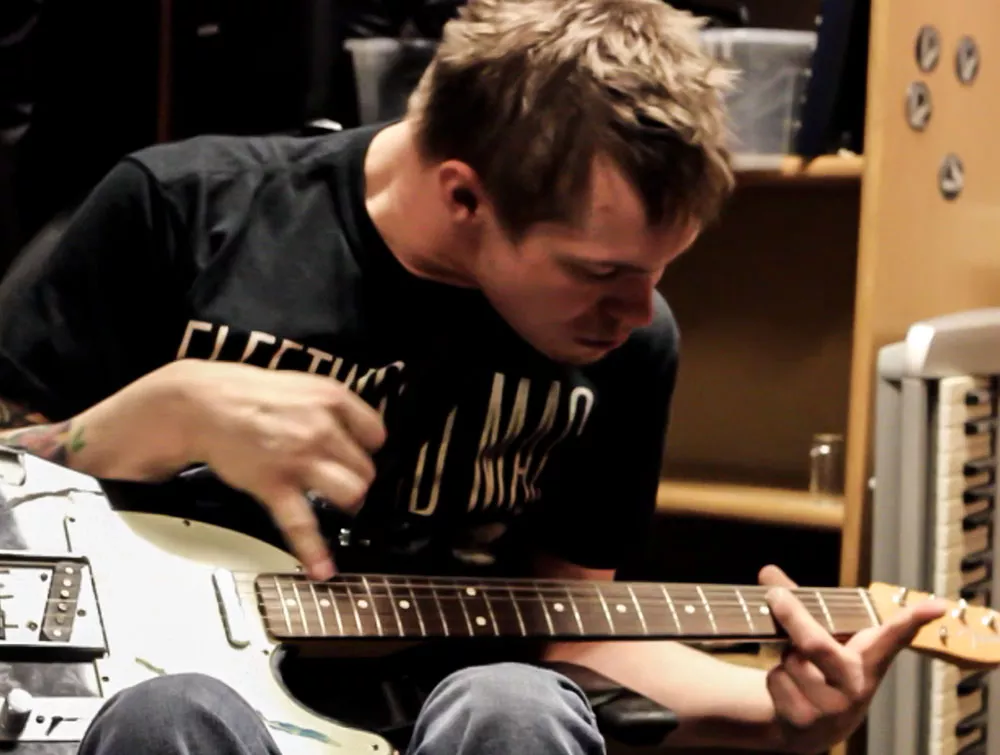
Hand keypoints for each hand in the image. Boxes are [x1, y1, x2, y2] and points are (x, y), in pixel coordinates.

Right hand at [172, 360, 386, 579]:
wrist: (203, 404)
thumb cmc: (250, 396)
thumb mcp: (304, 386)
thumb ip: (333, 409)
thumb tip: (355, 431)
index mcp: (331, 400)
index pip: (376, 434)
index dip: (368, 448)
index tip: (361, 453)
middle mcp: (321, 429)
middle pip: (366, 468)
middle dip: (357, 478)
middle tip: (342, 480)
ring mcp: (299, 459)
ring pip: (351, 493)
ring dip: (348, 503)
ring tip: (336, 503)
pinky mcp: (274, 485)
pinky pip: (301, 523)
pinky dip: (313, 550)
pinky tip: (322, 568)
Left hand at [760, 565, 946, 753]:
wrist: (811, 728)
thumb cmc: (822, 669)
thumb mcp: (824, 638)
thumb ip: (801, 604)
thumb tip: (767, 571)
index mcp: (869, 660)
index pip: (893, 637)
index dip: (914, 620)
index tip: (935, 606)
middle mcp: (856, 686)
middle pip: (817, 644)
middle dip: (792, 616)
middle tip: (775, 594)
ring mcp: (832, 708)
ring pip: (790, 661)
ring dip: (784, 657)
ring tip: (800, 670)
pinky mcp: (805, 722)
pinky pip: (775, 680)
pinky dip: (775, 679)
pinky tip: (791, 691)